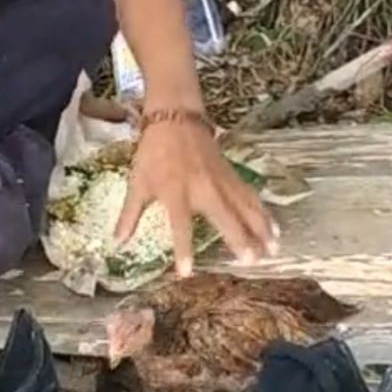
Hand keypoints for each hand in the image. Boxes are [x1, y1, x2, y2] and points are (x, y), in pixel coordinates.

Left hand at [115, 119, 277, 276]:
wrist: (175, 118)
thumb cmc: (153, 153)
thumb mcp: (137, 183)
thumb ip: (129, 215)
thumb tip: (117, 242)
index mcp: (175, 192)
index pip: (180, 225)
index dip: (183, 249)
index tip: (187, 272)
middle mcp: (202, 188)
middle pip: (225, 216)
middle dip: (240, 239)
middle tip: (253, 261)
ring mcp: (220, 180)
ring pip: (245, 206)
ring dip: (260, 228)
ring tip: (272, 249)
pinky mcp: (231, 174)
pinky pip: (250, 196)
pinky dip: (263, 212)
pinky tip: (274, 227)